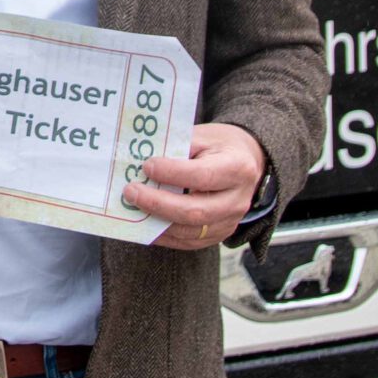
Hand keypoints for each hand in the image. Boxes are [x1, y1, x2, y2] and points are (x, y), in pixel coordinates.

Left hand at [122, 122, 265, 250]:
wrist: (246, 162)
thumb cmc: (218, 146)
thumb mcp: (203, 136)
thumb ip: (177, 148)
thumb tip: (142, 163)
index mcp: (237, 168)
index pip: (202, 176)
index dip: (172, 174)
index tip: (147, 167)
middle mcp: (238, 200)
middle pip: (196, 211)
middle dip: (158, 204)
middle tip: (131, 192)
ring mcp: (230, 221)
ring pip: (191, 231)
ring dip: (157, 221)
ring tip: (132, 207)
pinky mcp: (220, 234)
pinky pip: (189, 241)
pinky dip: (164, 234)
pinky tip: (144, 222)